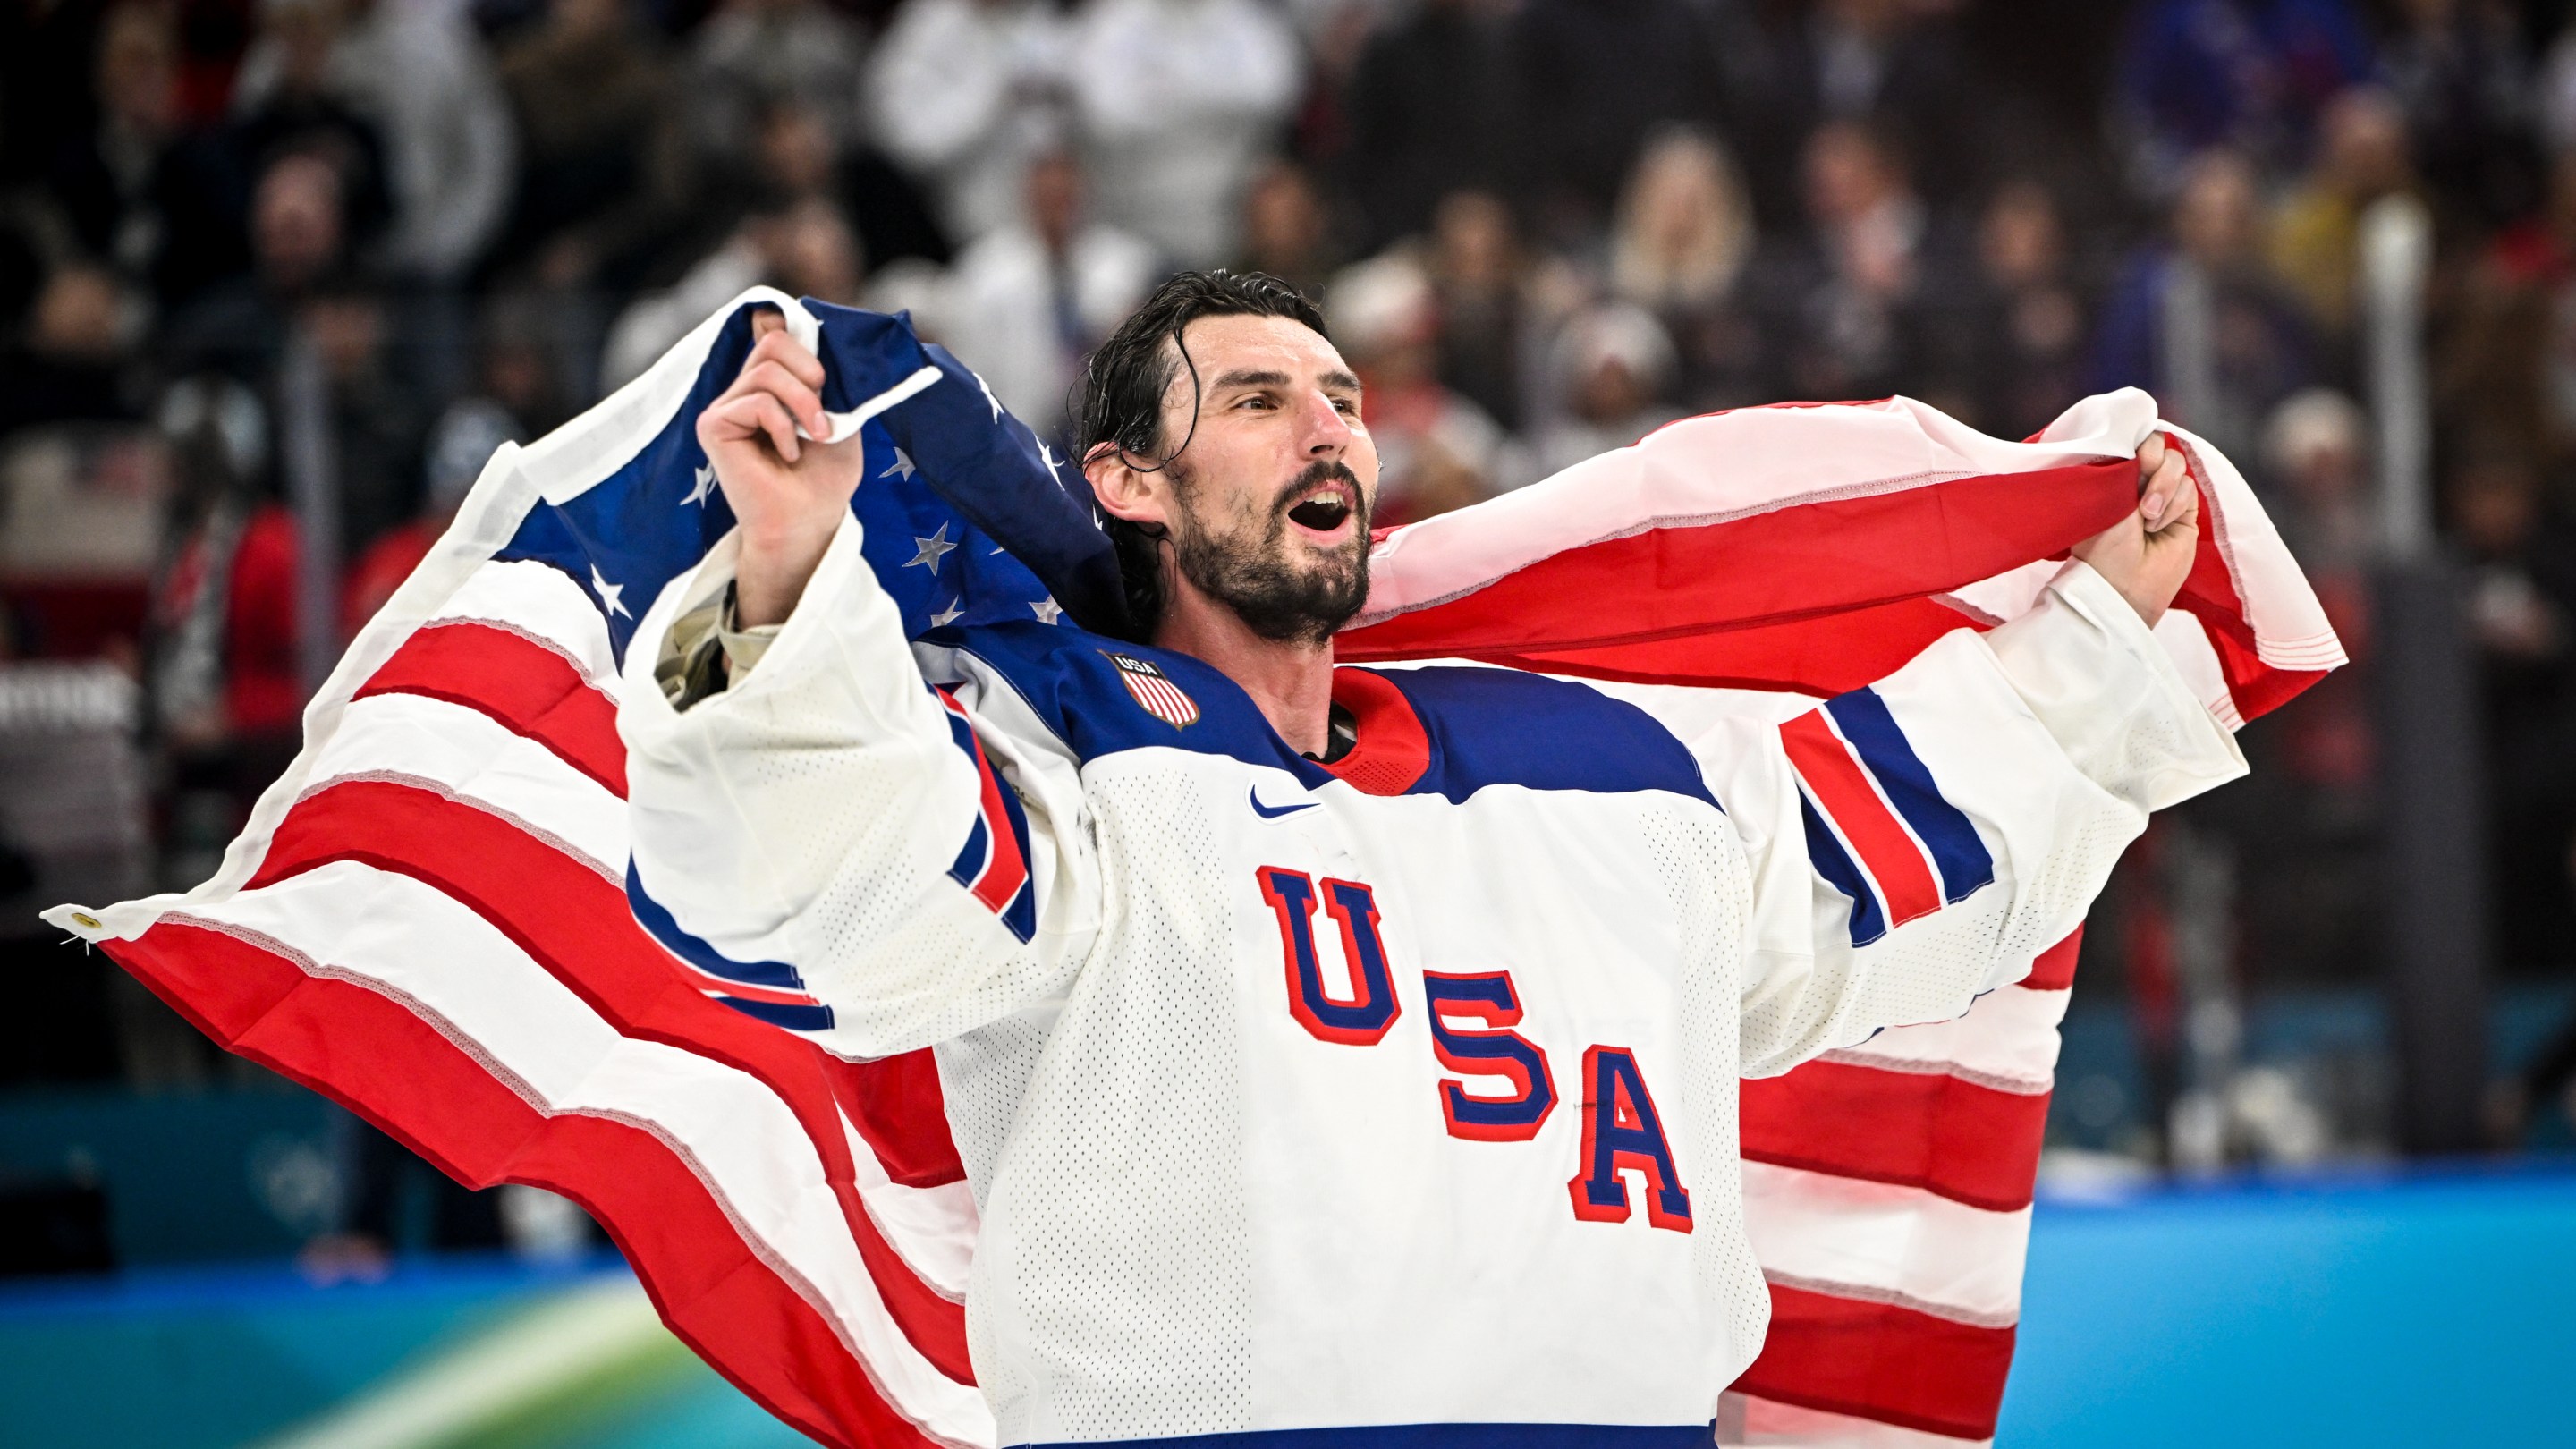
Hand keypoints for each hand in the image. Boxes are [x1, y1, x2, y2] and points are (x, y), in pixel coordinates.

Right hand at [698, 310, 863, 626]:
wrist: (810, 522)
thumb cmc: (825, 478)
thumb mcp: (839, 417)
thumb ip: (825, 378)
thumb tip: (801, 328)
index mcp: (771, 386)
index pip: (774, 332)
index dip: (798, 338)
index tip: (823, 373)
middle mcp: (744, 391)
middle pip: (774, 343)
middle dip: (811, 376)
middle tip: (824, 418)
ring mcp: (726, 407)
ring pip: (768, 370)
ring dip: (803, 405)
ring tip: (814, 438)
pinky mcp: (713, 425)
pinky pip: (757, 401)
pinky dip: (783, 428)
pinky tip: (787, 455)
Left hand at [2071, 432, 2199, 626]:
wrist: (2122, 581)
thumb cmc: (2103, 540)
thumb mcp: (2106, 494)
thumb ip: (2126, 462)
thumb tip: (2145, 439)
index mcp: (2110, 475)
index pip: (2133, 440)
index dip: (2140, 443)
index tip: (2135, 459)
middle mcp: (2136, 482)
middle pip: (2159, 445)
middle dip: (2154, 463)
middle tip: (2141, 487)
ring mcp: (2162, 496)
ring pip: (2177, 464)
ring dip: (2163, 487)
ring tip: (2146, 517)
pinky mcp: (2185, 512)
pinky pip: (2190, 487)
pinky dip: (2175, 504)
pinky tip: (2157, 527)